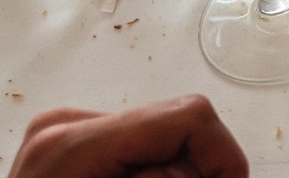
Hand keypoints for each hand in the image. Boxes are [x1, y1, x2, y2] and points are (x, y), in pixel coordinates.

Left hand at [7, 97, 246, 177]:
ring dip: (175, 172)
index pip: (187, 116)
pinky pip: (136, 148)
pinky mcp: (66, 148)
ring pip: (160, 136)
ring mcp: (62, 134)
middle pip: (175, 124)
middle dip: (199, 168)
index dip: (226, 155)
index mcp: (72, 145)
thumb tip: (224, 173)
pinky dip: (152, 172)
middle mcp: (64, 126)